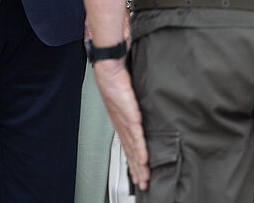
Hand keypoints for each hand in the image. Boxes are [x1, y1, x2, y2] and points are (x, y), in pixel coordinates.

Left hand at [92, 59, 148, 190]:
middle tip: (143, 184)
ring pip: (133, 148)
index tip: (138, 175)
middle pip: (130, 153)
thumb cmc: (117, 83)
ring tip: (145, 177)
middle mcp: (121, 126)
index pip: (128, 148)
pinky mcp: (129, 115)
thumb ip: (133, 111)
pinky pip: (136, 135)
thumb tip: (141, 116)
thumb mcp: (126, 101)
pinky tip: (144, 159)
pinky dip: (140, 148)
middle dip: (136, 170)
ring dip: (140, 165)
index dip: (133, 163)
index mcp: (120, 124)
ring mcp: (125, 122)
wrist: (109, 70)